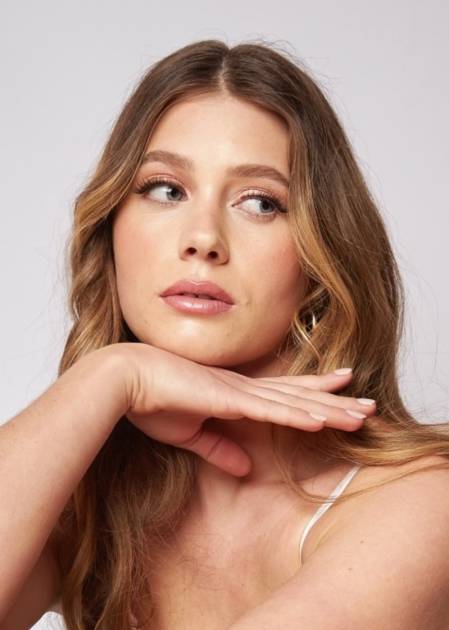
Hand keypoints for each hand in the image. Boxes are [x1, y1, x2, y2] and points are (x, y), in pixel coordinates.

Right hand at [120, 343, 375, 476]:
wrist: (125, 379)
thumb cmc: (152, 401)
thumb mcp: (191, 434)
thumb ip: (220, 449)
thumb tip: (245, 469)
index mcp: (235, 395)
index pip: (284, 395)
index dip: (315, 394)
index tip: (341, 390)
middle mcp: (244, 389)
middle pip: (300, 397)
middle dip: (336, 402)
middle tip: (368, 403)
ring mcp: (238, 392)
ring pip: (294, 404)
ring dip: (329, 410)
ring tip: (361, 415)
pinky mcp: (226, 398)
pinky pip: (269, 410)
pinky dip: (297, 414)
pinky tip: (321, 419)